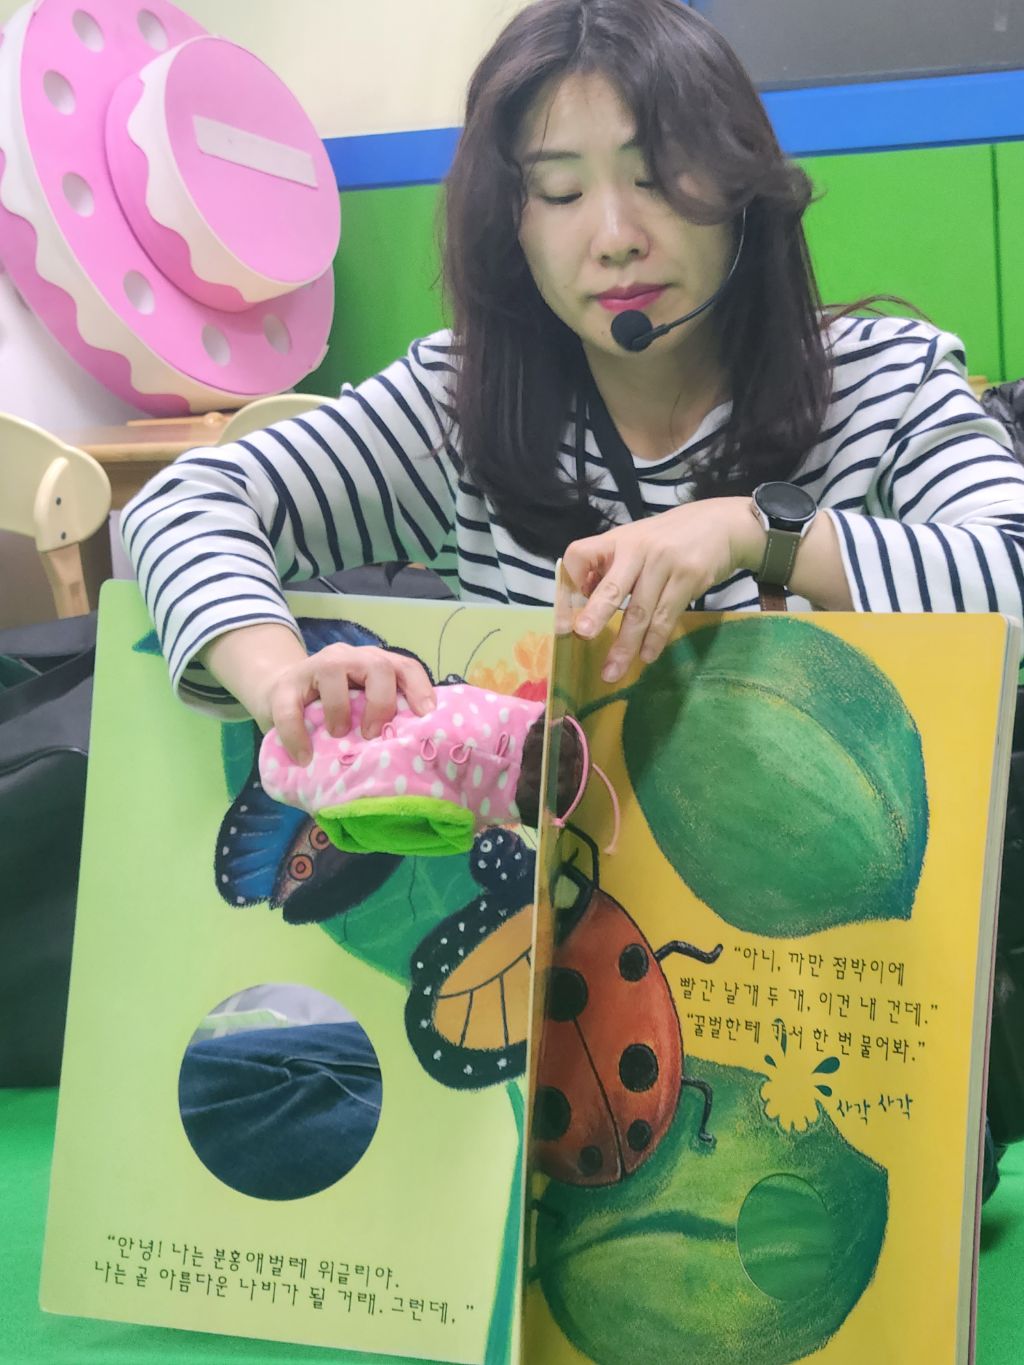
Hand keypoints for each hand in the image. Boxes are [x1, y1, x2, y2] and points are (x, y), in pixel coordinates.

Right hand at [266, 644, 435, 762]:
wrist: (278, 694)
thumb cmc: (332, 707)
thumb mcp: (362, 708)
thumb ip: (383, 719)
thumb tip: (411, 754)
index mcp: (375, 665)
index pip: (405, 667)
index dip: (420, 688)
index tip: (426, 715)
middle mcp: (350, 658)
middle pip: (378, 666)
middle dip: (381, 701)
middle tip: (373, 734)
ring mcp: (316, 666)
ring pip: (333, 673)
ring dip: (339, 709)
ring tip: (338, 735)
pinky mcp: (285, 685)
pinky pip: (291, 708)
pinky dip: (297, 735)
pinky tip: (303, 757)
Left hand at [563, 496, 763, 682]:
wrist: (720, 524)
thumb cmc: (668, 539)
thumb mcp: (635, 542)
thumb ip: (611, 567)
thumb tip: (583, 603)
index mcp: (616, 540)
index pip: (580, 555)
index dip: (570, 583)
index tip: (566, 611)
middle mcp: (638, 549)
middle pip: (612, 587)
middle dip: (597, 613)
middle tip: (583, 635)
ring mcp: (665, 563)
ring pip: (640, 611)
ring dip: (626, 646)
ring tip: (612, 671)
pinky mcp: (689, 577)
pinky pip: (666, 615)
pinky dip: (655, 640)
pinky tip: (647, 656)